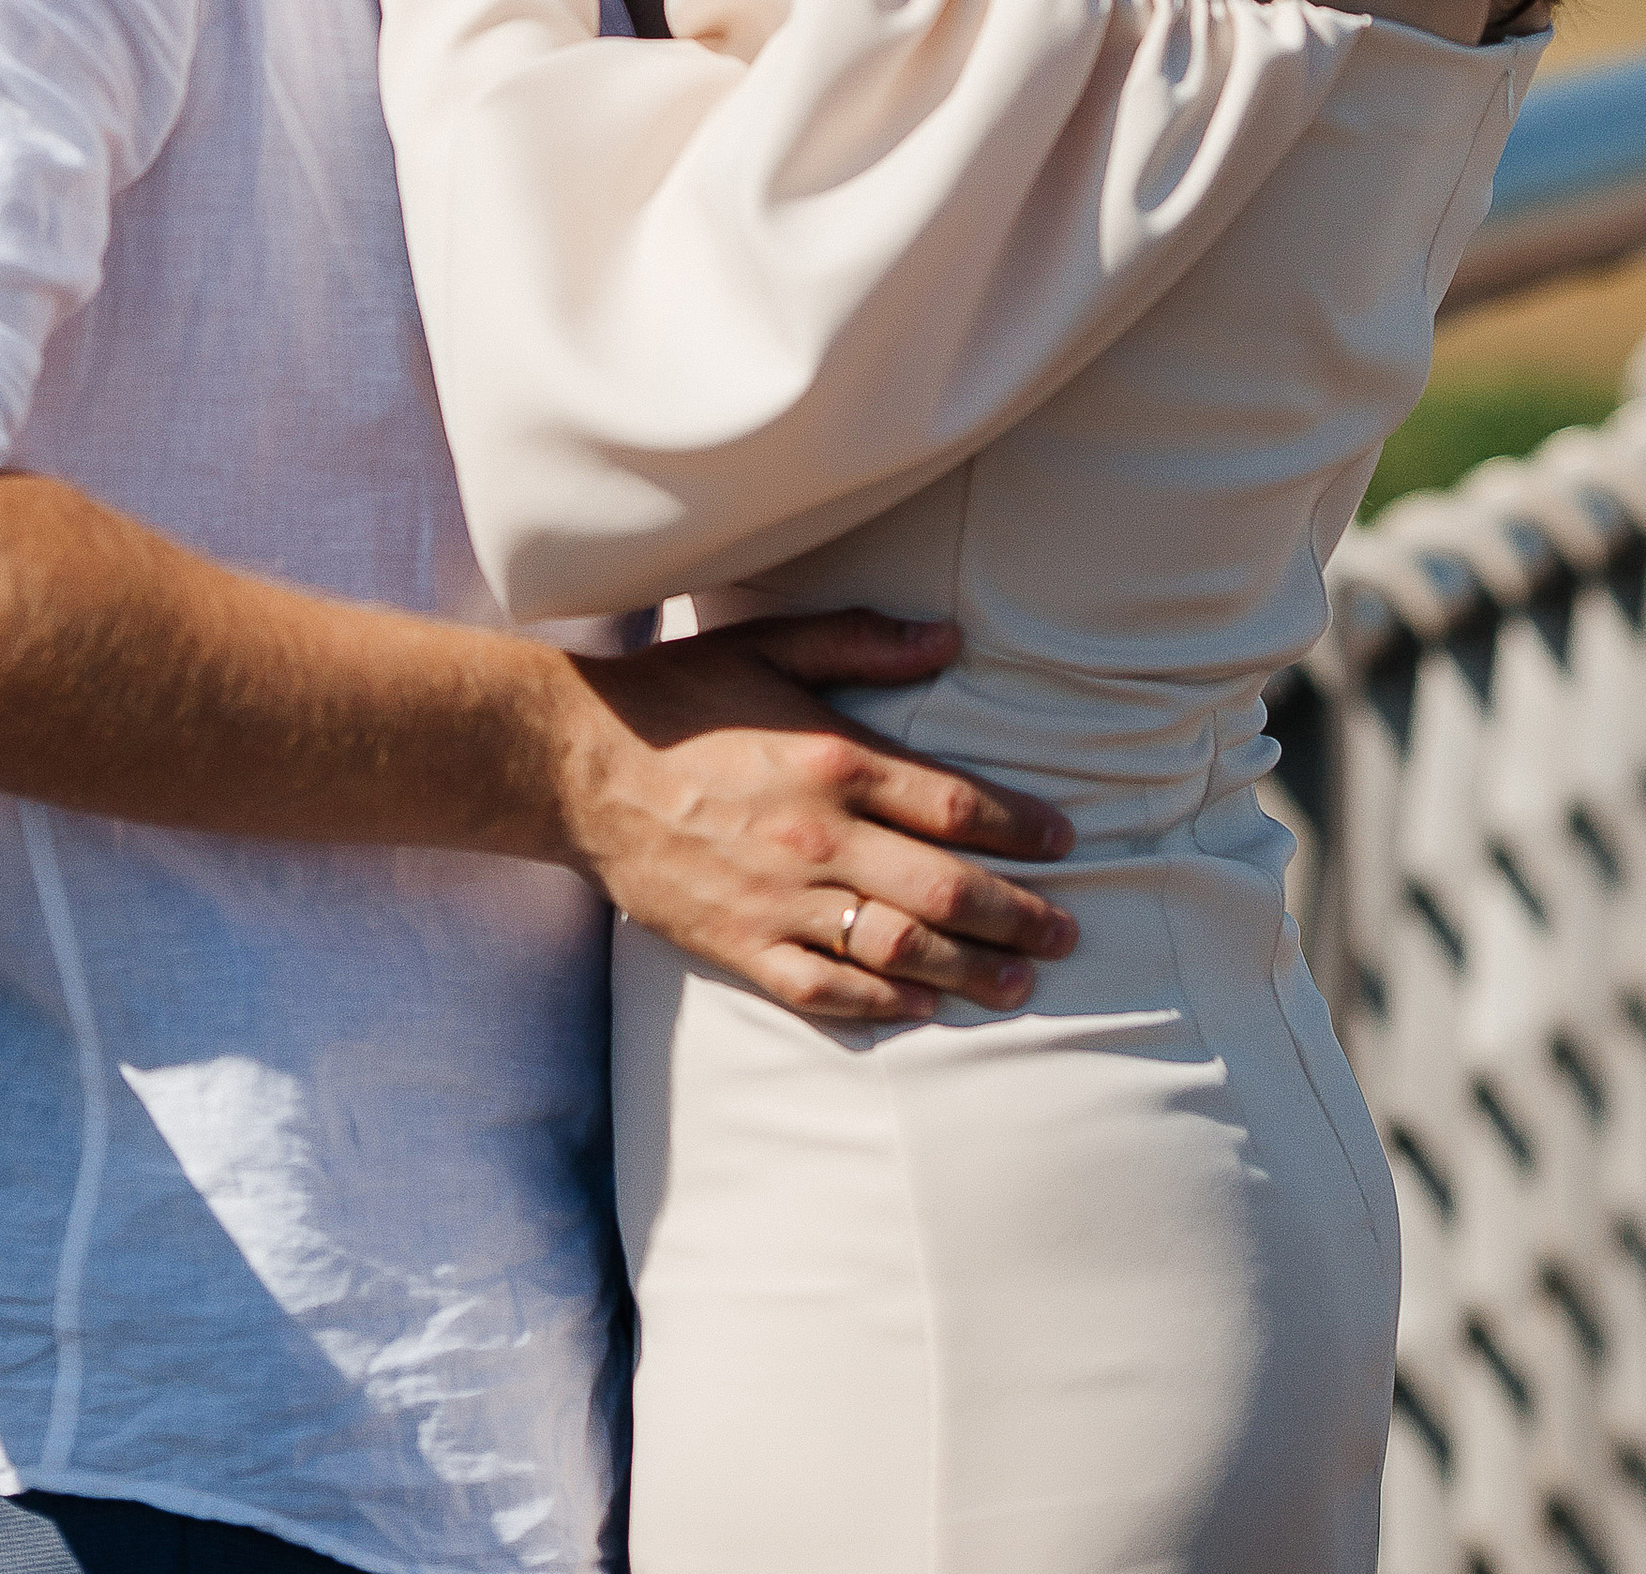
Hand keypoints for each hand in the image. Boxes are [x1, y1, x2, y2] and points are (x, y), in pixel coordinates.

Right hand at [550, 610, 1078, 1028]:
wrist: (579, 763)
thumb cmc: (682, 696)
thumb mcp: (772, 645)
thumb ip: (863, 643)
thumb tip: (949, 638)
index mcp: (833, 758)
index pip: (954, 803)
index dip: (1020, 827)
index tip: (1063, 842)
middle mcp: (817, 835)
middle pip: (944, 890)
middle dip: (1017, 916)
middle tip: (1066, 934)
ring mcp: (778, 898)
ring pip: (897, 949)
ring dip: (970, 971)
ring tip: (1019, 982)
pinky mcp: (740, 945)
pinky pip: (826, 990)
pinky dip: (884, 1004)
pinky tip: (925, 1007)